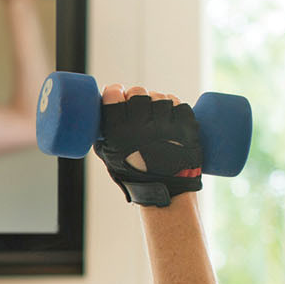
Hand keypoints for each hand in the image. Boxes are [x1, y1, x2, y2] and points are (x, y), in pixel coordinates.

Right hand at [95, 84, 202, 206]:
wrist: (166, 191)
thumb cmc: (133, 173)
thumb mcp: (109, 156)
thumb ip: (103, 134)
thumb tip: (99, 112)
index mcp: (119, 133)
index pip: (113, 95)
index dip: (114, 91)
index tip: (117, 94)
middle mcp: (141, 127)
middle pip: (137, 92)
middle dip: (136, 96)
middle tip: (137, 106)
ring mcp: (165, 125)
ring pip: (159, 96)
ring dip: (156, 102)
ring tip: (155, 115)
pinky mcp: (186, 126)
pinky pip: (178, 103)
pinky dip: (174, 108)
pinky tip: (169, 117)